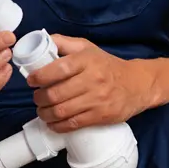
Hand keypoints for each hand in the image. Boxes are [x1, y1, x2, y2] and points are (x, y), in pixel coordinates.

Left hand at [27, 35, 152, 132]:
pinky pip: (73, 124)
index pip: (58, 69)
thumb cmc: (106, 65)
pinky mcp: (101, 116)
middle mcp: (93, 79)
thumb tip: (40, 41)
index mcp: (87, 60)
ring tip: (42, 110)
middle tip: (36, 97)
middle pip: (56, 94)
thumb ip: (63, 42)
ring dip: (45, 113)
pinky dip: (57, 126)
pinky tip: (52, 122)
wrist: (137, 84)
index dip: (39, 77)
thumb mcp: (87, 48)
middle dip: (39, 98)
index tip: (31, 80)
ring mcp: (97, 99)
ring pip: (62, 111)